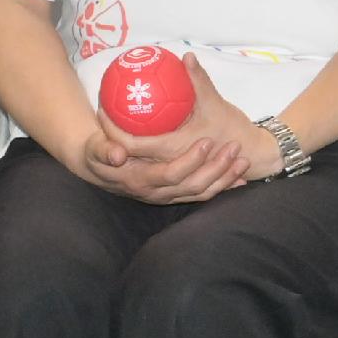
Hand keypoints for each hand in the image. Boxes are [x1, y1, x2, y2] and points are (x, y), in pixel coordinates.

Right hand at [82, 78, 255, 205]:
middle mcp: (157, 193)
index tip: (206, 141)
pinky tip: (241, 179)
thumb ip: (103, 149)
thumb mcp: (94, 149)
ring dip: (225, 178)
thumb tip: (116, 154)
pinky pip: (203, 194)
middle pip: (194, 186)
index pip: (171, 174)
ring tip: (243, 161)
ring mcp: (168, 196)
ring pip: (202, 193)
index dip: (190, 161)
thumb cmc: (98, 152)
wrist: (99, 170)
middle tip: (234, 148)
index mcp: (141, 181)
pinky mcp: (176, 194)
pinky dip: (223, 186)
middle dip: (217, 169)